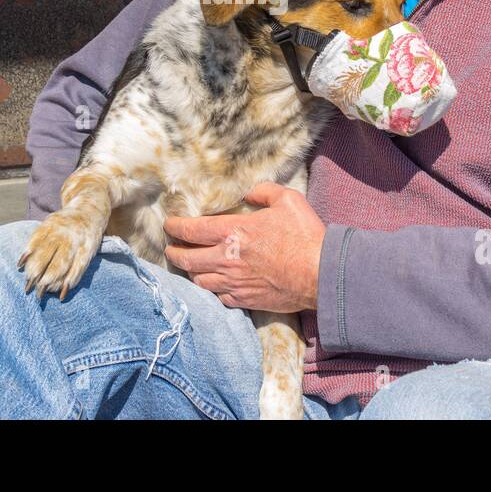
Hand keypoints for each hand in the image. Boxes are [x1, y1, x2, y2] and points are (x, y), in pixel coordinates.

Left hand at [162, 183, 324, 312]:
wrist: (321, 274)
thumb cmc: (305, 236)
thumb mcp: (287, 200)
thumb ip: (264, 191)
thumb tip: (249, 192)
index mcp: (233, 232)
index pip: (192, 230)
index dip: (176, 227)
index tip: (169, 225)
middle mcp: (227, 258)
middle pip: (187, 259)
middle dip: (174, 253)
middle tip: (170, 249)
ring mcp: (234, 282)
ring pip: (199, 281)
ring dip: (191, 273)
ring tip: (189, 267)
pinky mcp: (245, 300)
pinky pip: (218, 297)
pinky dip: (211, 290)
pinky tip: (213, 285)